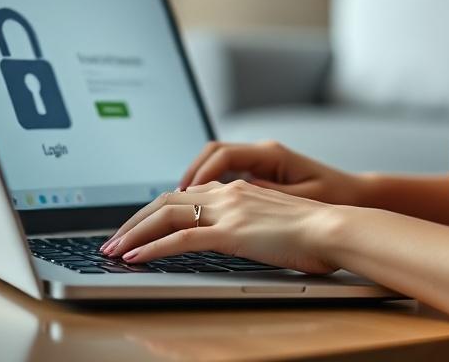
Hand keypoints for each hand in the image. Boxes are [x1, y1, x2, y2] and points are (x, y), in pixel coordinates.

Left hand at [100, 180, 340, 273]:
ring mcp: (228, 210)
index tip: (137, 226)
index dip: (155, 209)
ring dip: (133, 233)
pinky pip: (180, 238)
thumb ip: (251, 222)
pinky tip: (134, 258)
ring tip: (112, 250)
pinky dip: (151, 247)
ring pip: (165, 215)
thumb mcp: (275, 223)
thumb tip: (236, 235)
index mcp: (238, 189)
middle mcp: (228, 193)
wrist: (337, 228)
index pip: (185, 194)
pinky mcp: (231, 231)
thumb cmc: (316, 233)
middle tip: (111, 239)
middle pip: (166, 199)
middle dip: (134, 220)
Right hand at [178, 139, 362, 205]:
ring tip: (168, 211)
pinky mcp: (260, 181)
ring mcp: (259, 167)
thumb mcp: (301, 201)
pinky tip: (195, 212)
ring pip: (212, 168)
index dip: (198, 174)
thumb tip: (234, 196)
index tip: (183, 195)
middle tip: (162, 205)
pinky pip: (223, 181)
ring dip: (190, 187)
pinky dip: (204, 193)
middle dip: (184, 180)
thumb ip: (266, 197)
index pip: (222, 154)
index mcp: (270, 154)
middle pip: (209, 157)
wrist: (354, 206)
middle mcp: (261, 155)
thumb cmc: (335, 202)